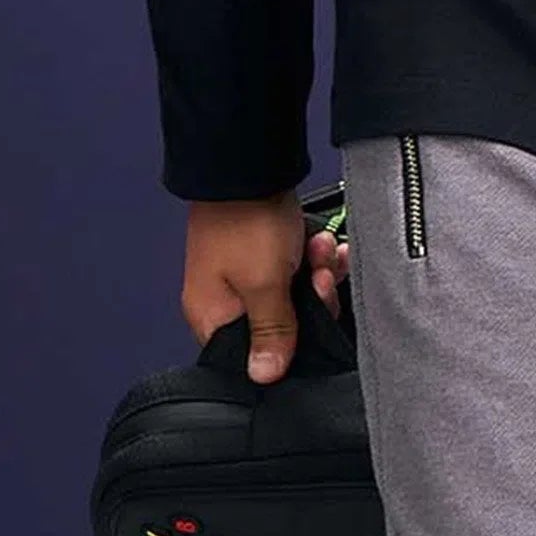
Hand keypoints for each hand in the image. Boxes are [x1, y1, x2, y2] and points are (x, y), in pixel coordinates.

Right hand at [183, 192, 352, 382]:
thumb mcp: (265, 284)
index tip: (312, 323)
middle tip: (320, 277)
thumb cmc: (246, 219)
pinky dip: (312, 256)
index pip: (251, 357)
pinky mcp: (262, 249)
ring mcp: (243, 272)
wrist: (249, 157)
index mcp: (212, 316)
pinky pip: (294, 266)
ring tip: (323, 251)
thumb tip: (265, 378)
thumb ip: (270, 333)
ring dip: (316, 273)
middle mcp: (224, 298)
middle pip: (279, 325)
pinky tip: (324, 244)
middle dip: (311, 300)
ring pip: (292, 293)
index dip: (289, 347)